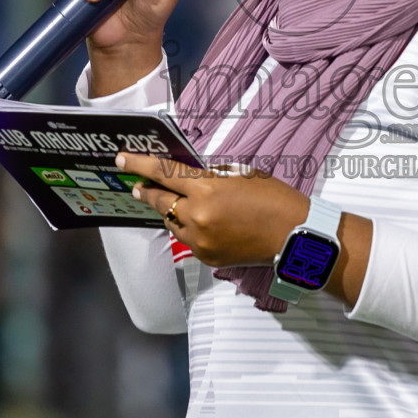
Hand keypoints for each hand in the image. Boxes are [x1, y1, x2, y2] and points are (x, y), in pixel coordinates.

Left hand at [114, 152, 308, 266]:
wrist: (294, 236)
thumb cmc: (274, 199)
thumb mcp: (241, 175)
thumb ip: (211, 176)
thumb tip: (190, 179)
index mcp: (207, 189)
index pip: (163, 173)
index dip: (140, 165)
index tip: (122, 161)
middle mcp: (198, 216)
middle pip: (160, 201)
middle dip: (146, 191)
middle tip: (137, 185)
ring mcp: (200, 240)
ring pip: (172, 222)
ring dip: (170, 211)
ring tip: (173, 202)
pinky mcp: (207, 257)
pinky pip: (188, 239)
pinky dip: (189, 228)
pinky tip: (200, 222)